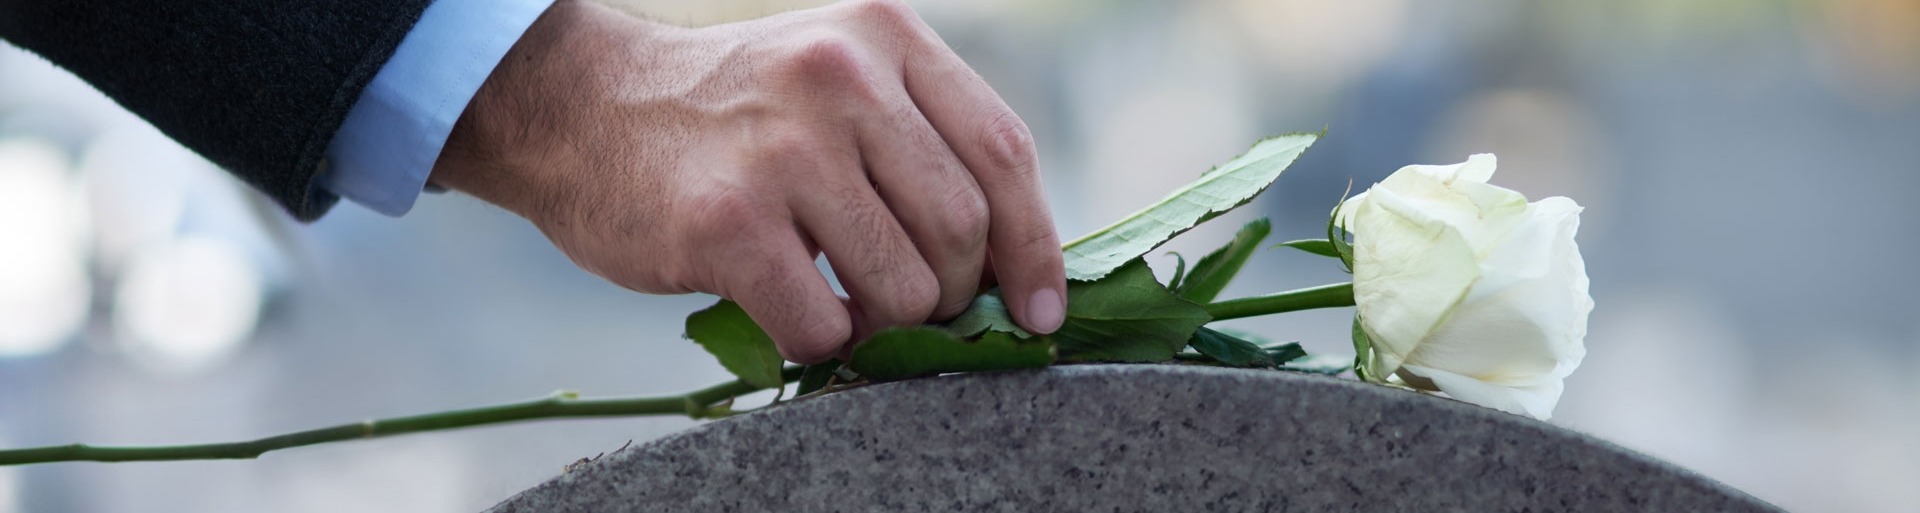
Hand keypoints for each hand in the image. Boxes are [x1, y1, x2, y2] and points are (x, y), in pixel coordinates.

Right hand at [428, 0, 1066, 362]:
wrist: (580, 107)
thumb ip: (919, 140)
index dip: (1035, 245)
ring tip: (845, 306)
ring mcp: (784, 149)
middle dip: (952, 293)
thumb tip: (1013, 264)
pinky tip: (796, 316)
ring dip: (884, 325)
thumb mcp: (836, 77)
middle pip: (962, 229)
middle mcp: (842, 77)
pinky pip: (822, 325)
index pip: (1004, 152)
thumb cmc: (728, 117)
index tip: (1040, 307)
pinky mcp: (728, 222)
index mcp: (886, 35)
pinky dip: (821, 344)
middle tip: (909, 304)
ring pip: (904, 287)